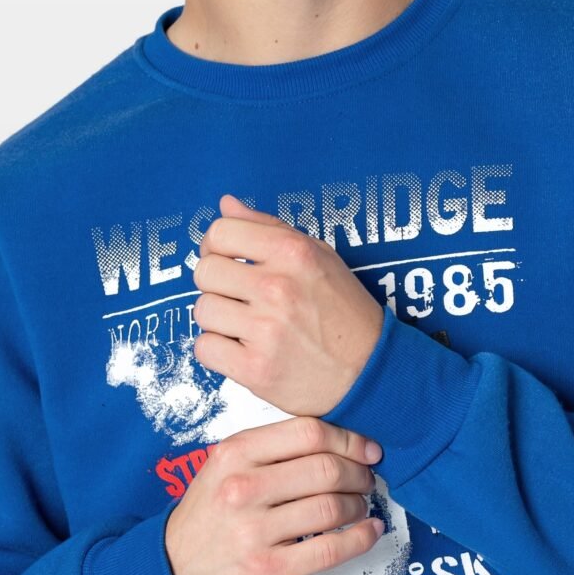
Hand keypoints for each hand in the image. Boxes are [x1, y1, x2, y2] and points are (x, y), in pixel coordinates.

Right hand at [164, 416, 383, 574]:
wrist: (173, 569)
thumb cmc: (210, 511)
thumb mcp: (226, 464)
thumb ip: (271, 448)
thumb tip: (334, 441)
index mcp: (236, 452)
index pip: (308, 432)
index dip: (347, 439)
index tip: (366, 448)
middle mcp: (243, 487)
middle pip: (325, 468)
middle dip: (357, 473)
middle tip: (366, 478)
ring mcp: (254, 530)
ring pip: (330, 507)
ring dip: (358, 505)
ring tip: (360, 505)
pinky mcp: (268, 570)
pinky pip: (329, 549)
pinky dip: (359, 539)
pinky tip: (369, 532)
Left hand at [193, 194, 383, 415]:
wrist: (370, 369)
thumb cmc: (344, 310)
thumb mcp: (317, 254)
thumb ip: (268, 226)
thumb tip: (226, 204)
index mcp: (291, 252)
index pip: (221, 233)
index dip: (215, 246)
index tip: (225, 259)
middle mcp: (277, 287)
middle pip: (205, 272)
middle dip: (216, 283)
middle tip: (238, 295)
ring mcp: (266, 330)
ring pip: (203, 310)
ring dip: (219, 318)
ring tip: (245, 323)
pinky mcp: (256, 369)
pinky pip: (205, 349)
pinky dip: (218, 350)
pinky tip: (242, 347)